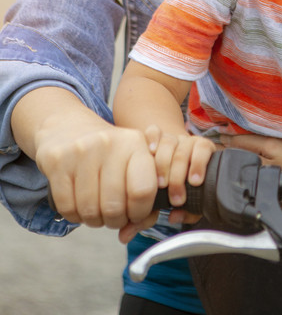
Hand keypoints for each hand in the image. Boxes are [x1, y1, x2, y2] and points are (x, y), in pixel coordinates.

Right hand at [33, 109, 157, 235]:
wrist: (68, 127)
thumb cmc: (108, 154)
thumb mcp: (132, 162)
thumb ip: (144, 198)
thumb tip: (128, 234)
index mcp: (135, 142)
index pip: (143, 190)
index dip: (140, 212)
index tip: (134, 213)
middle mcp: (109, 143)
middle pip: (114, 206)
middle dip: (114, 221)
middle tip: (112, 215)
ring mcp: (82, 151)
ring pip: (89, 210)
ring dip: (94, 220)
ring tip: (96, 209)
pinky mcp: (57, 161)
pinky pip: (67, 207)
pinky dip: (74, 216)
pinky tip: (78, 204)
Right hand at [145, 124, 217, 209]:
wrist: (172, 162)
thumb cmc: (184, 184)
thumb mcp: (192, 198)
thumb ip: (188, 210)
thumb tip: (174, 217)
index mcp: (201, 150)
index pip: (203, 149)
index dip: (199, 164)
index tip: (194, 183)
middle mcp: (186, 142)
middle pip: (183, 151)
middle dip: (178, 175)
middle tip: (173, 196)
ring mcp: (170, 137)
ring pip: (168, 141)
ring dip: (163, 164)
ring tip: (160, 185)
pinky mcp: (155, 135)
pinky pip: (153, 131)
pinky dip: (152, 139)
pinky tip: (149, 152)